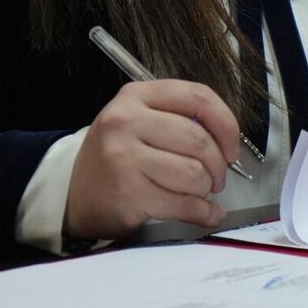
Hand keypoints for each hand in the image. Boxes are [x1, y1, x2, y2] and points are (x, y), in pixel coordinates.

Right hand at [64, 80, 239, 239]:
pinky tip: (205, 213)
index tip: (232, 146)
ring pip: (194, 173)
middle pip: (199, 139)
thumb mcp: (140, 120)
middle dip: (218, 165)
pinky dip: (203, 212)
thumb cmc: (118, 156)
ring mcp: (124, 156)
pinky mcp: (128, 192)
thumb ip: (180, 118)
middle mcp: (127, 120)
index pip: (198, 97)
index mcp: (136, 95)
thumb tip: (228, 140)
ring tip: (199, 192)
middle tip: (216, 177)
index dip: (226, 124)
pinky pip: (184, 203)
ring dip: (206, 189)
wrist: (74, 193)